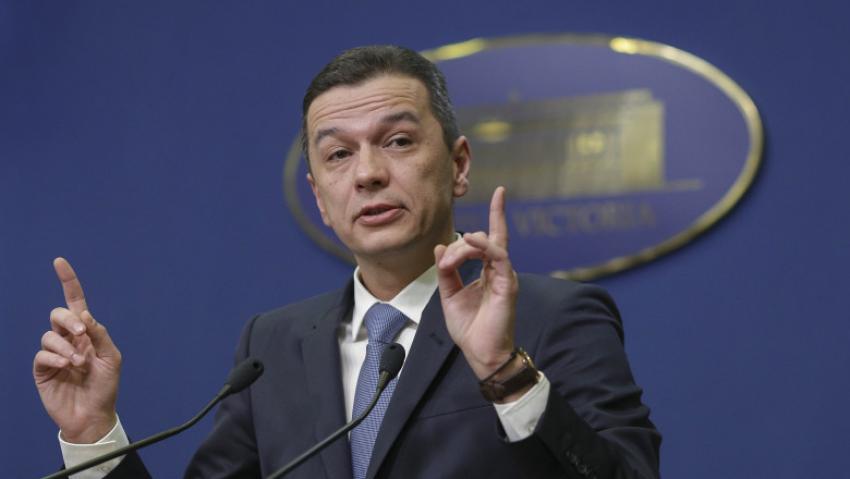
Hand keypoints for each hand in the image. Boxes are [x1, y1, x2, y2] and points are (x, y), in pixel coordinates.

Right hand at [33, 258, 121, 442]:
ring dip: (66, 346)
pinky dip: (55, 356)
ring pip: (49, 334)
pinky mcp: (42, 369)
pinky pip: (42, 353)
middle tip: (82, 333)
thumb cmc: (105, 387)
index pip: (75, 302)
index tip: (59, 262)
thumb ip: (100, 335)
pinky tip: (67, 366)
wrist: (93, 415)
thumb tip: (84, 314)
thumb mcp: (111, 358)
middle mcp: (68, 339)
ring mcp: (54, 353)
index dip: (68, 282)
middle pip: (58, 314)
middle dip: (68, 319)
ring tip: (79, 363)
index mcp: (86, 333)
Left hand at [434, 186, 518, 379]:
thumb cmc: (470, 328)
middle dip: (461, 243)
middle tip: (445, 266)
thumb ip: (447, 271)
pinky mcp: (507, 284)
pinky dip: (484, 246)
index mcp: (488, 271)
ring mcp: (505, 275)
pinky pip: (498, 256)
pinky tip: (470, 243)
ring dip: (464, 248)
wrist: (481, 353)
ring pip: (488, 244)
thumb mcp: (449, 296)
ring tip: (448, 265)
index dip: (497, 214)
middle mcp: (499, 270)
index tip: (500, 191)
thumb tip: (441, 247)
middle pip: (485, 238)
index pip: (492, 237)